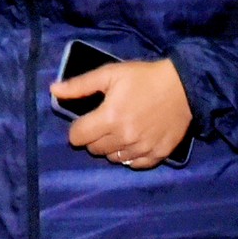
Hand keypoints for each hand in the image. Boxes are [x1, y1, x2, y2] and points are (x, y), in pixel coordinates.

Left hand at [50, 56, 192, 169]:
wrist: (184, 86)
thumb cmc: (144, 78)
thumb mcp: (110, 74)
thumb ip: (80, 85)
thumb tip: (53, 90)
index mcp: (108, 118)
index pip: (77, 137)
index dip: (78, 128)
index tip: (87, 120)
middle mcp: (123, 138)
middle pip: (94, 149)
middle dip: (94, 137)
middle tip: (105, 123)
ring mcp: (141, 149)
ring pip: (113, 159)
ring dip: (112, 147)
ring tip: (121, 131)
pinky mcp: (156, 155)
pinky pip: (134, 165)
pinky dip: (130, 156)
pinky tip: (135, 141)